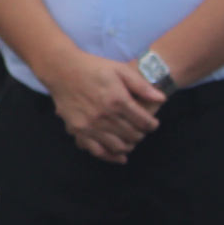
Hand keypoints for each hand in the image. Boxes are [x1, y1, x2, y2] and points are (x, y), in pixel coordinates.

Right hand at [43, 49, 164, 162]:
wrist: (61, 69)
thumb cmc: (93, 67)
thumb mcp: (120, 70)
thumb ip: (141, 85)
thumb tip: (162, 99)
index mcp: (118, 100)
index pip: (144, 122)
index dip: (152, 124)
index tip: (151, 123)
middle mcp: (105, 115)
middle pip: (133, 135)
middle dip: (140, 133)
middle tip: (140, 129)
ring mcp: (91, 125)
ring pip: (119, 146)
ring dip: (129, 145)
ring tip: (129, 139)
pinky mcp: (78, 130)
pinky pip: (98, 150)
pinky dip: (111, 156)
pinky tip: (119, 156)